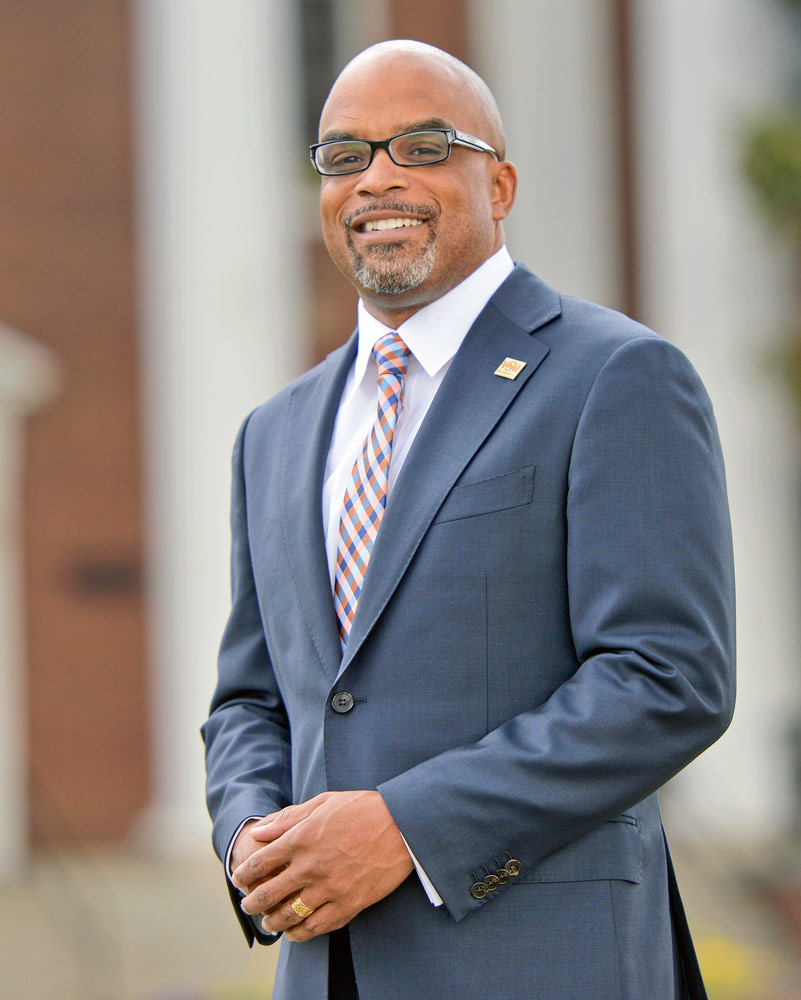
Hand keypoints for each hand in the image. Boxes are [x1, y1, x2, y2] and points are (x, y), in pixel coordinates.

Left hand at [232, 790, 413, 941]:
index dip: (244, 874)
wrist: (402, 824)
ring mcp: (329, 887)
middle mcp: (311, 865)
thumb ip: (287, 818)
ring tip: (268, 923)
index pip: (260, 863)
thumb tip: (258, 832)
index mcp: (301, 838)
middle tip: (248, 906)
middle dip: (253, 903)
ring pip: (290, 914)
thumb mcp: (322, 803)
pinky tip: (294, 933)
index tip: (240, 880)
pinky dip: (300, 933)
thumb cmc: (361, 809)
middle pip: (269, 893)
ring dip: (273, 921)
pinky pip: (317, 926)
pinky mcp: (349, 903)